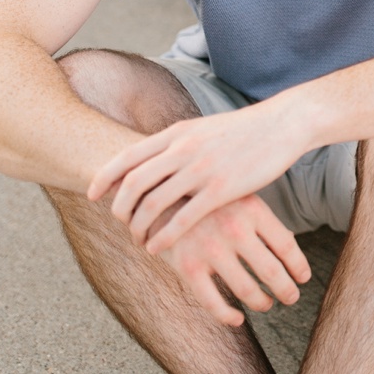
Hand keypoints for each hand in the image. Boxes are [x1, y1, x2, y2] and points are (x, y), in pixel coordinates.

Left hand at [88, 105, 307, 254]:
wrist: (281, 124)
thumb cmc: (243, 129)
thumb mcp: (202, 128)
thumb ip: (177, 141)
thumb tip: (153, 156)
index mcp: (177, 132)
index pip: (127, 157)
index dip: (103, 178)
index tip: (92, 193)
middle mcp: (183, 149)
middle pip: (133, 183)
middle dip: (118, 207)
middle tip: (117, 222)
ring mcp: (201, 169)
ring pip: (153, 203)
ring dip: (139, 226)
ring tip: (138, 238)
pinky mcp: (221, 189)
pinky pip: (181, 220)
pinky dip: (163, 237)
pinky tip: (157, 248)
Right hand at [157, 194, 310, 325]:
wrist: (163, 195)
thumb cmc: (212, 200)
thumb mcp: (241, 198)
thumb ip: (264, 222)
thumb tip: (292, 249)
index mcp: (253, 210)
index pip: (287, 245)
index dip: (299, 267)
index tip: (304, 279)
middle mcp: (235, 229)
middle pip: (272, 272)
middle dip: (287, 290)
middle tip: (292, 298)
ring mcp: (210, 249)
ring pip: (247, 291)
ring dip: (262, 302)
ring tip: (267, 304)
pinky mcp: (188, 266)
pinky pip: (213, 303)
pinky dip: (229, 317)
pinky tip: (238, 319)